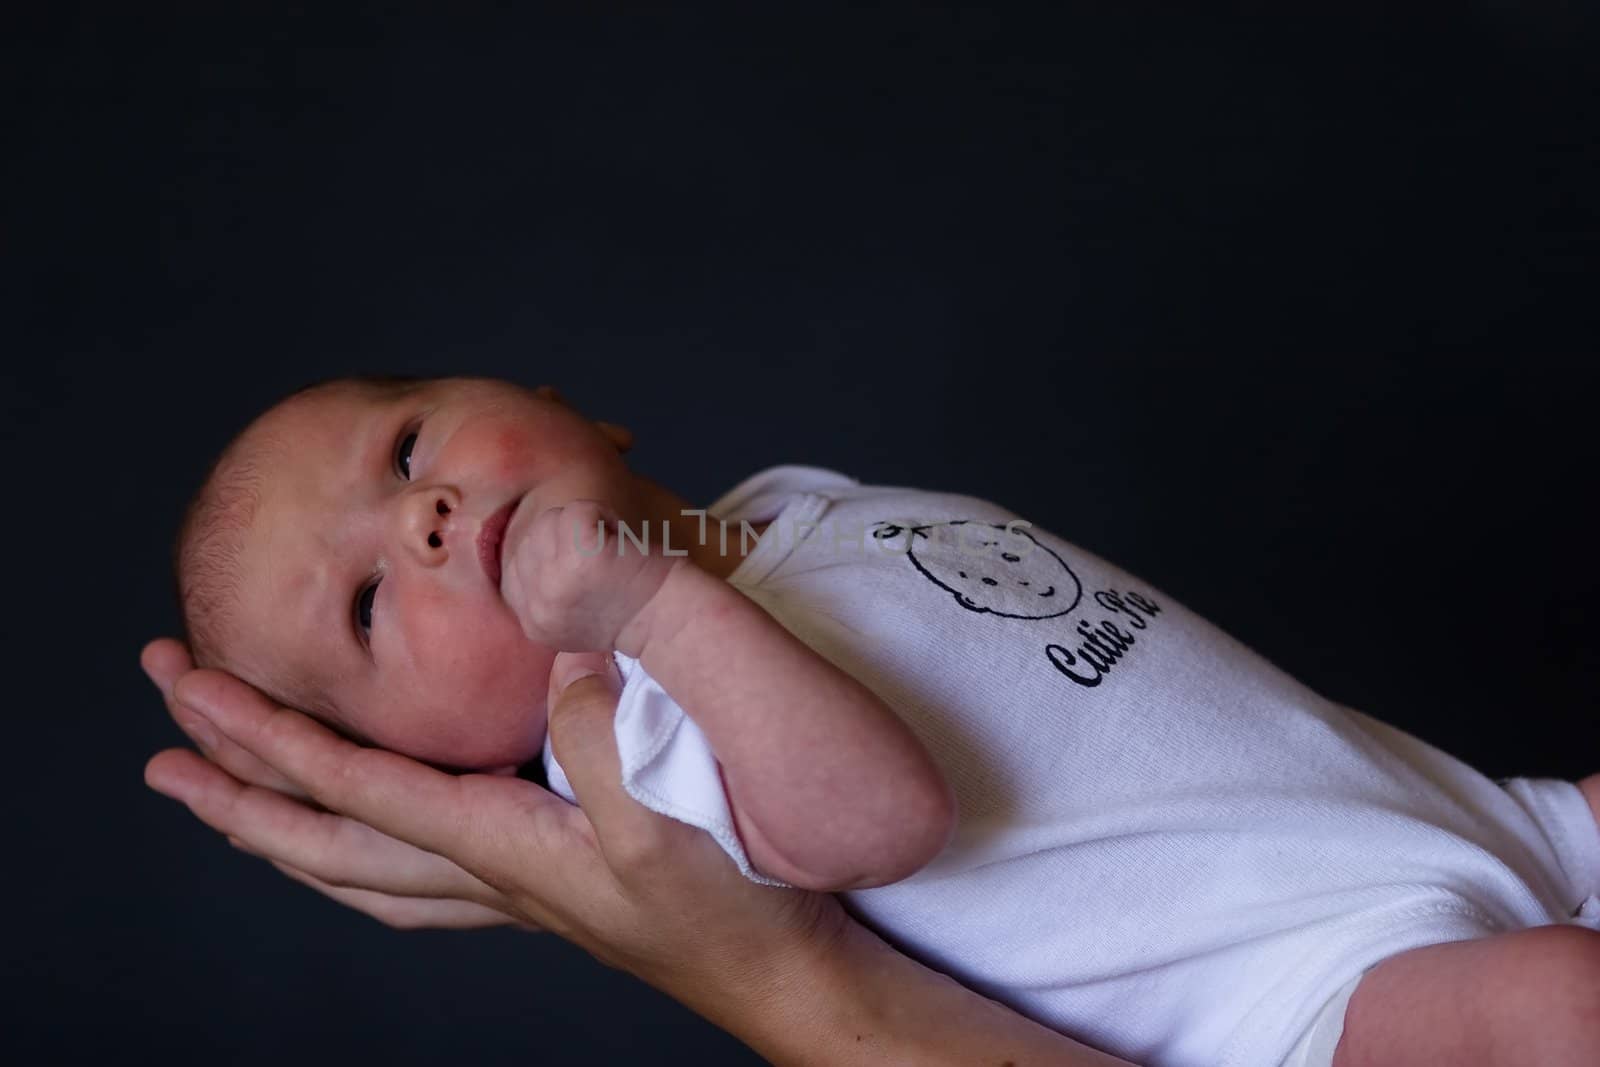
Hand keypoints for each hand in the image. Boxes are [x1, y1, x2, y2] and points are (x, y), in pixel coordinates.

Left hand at [143, 638, 1136, 1064]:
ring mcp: (507, 890)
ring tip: (222, 801)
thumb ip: (599, 735)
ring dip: (278, 832)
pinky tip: (362, 850)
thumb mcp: (666, 817)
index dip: (263, 737)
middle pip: (324, 839)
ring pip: (357, 870)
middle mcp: (483, 875)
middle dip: (236, 787)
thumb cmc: (732, 905)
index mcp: (498, 846)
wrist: (783, 970)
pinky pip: (410, 880)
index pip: (348, 786)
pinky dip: (356, 858)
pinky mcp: (542, 885)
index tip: (193, 689)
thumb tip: (553, 657)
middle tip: (163, 744)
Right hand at [499, 498, 681, 651]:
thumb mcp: (569, 616)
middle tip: (602, 563)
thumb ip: (541, 592)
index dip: (553, 556)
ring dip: (585, 526)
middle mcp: (538, 605)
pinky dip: (604, 514)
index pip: (516, 563)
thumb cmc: (629, 609)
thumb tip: (520, 555)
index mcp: (533, 621)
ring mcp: (556, 581)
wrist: (671, 619)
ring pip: (549, 521)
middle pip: (531, 537)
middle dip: (566, 539)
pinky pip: (577, 510)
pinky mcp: (580, 556)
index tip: (586, 574)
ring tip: (610, 552)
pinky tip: (619, 542)